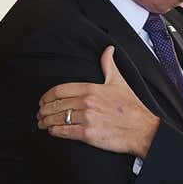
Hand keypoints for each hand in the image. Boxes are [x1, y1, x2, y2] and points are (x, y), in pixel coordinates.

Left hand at [37, 46, 159, 157]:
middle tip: (39, 113)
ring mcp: (87, 118)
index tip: (43, 100)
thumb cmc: (132, 106)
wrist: (143, 129)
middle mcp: (87, 102)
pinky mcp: (88, 134)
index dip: (47, 96)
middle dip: (43, 110)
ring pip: (57, 119)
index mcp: (91, 89)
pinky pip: (63, 132)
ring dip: (46, 121)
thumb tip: (108, 49)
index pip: (60, 90)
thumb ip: (109, 65)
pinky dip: (54, 132)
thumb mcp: (119, 82)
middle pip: (56, 105)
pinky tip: (52, 131)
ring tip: (42, 123)